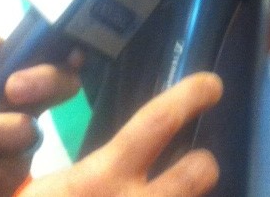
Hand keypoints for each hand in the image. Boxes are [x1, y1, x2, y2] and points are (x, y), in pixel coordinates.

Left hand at [0, 36, 80, 195]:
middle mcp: (22, 117)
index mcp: (10, 87)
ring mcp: (16, 155)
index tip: (66, 55)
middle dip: (38, 85)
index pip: (53, 72)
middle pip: (51, 98)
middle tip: (9, 88)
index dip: (64, 64)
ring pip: (18, 136)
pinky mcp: (2, 186)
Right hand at [22, 73, 222, 196]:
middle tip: (199, 163)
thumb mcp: (57, 191)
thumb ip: (96, 174)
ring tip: (176, 193)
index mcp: (100, 176)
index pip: (156, 122)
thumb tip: (127, 159)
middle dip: (204, 164)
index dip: (189, 97)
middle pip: (198, 172)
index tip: (212, 84)